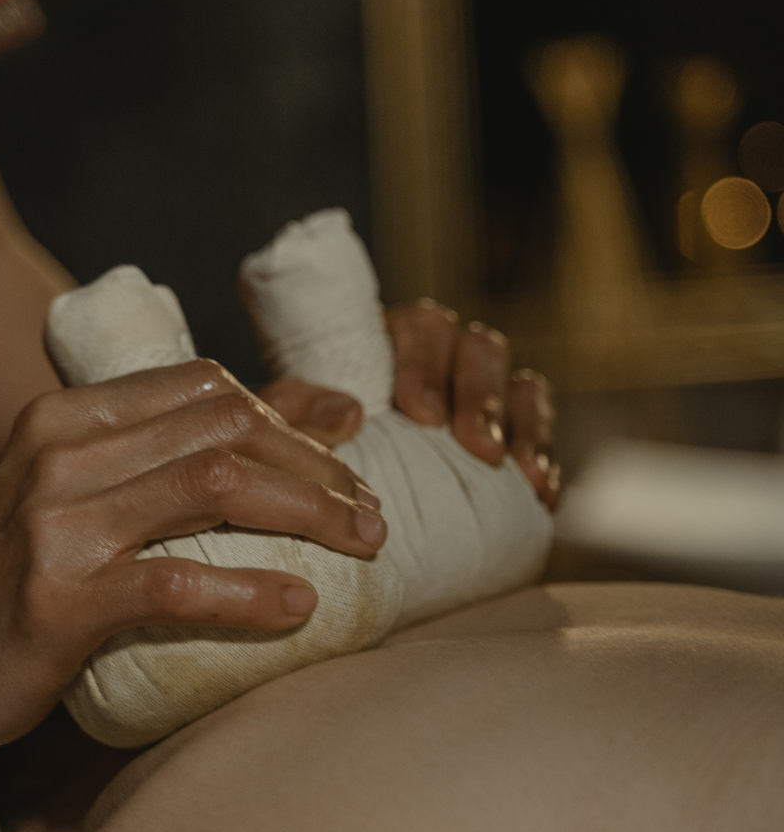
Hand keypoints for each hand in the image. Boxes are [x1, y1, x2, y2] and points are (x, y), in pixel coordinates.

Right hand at [0, 360, 385, 749]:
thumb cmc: (29, 571)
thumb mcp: (93, 490)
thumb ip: (184, 449)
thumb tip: (327, 411)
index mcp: (70, 415)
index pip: (207, 389)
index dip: (290, 419)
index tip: (345, 465)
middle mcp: (62, 452)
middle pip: (224, 429)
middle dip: (317, 466)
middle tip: (372, 513)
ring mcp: (58, 522)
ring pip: (212, 487)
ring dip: (306, 513)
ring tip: (363, 546)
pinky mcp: (61, 598)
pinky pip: (176, 582)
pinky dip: (249, 590)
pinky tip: (300, 605)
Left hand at [257, 300, 560, 509]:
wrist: (341, 503)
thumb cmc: (305, 451)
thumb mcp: (286, 427)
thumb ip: (297, 409)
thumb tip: (350, 412)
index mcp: (391, 343)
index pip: (421, 328)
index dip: (425, 366)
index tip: (419, 414)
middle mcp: (444, 359)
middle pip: (480, 348)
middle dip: (480, 396)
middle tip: (477, 447)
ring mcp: (482, 394)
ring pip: (520, 382)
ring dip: (522, 424)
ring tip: (514, 473)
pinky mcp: (510, 432)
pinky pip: (541, 427)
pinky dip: (544, 454)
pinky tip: (540, 493)